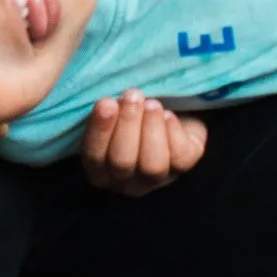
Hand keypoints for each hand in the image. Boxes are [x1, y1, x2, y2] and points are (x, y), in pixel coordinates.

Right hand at [80, 91, 207, 195]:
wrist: (170, 108)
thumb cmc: (131, 110)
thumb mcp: (111, 110)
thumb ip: (105, 111)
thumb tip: (105, 101)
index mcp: (99, 169)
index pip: (94, 157)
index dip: (100, 131)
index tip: (106, 102)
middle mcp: (125, 181)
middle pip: (122, 162)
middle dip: (127, 124)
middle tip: (132, 95)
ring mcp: (155, 180)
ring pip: (152, 166)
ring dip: (151, 129)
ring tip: (152, 103)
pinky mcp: (182, 168)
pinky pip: (179, 157)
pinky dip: (173, 131)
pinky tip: (168, 114)